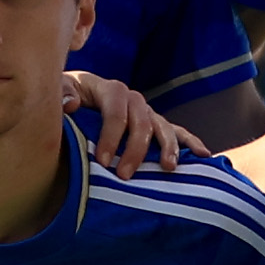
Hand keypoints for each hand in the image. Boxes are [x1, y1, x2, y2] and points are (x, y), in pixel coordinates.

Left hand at [63, 71, 195, 172]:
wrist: (72, 98)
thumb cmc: (64, 99)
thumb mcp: (59, 92)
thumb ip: (62, 94)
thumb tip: (72, 105)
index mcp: (109, 89)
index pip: (115, 110)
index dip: (110, 135)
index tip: (101, 161)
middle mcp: (132, 98)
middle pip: (141, 121)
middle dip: (135, 149)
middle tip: (125, 175)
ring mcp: (146, 111)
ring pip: (163, 126)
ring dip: (167, 147)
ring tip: (168, 167)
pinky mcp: (154, 123)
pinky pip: (176, 131)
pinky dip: (190, 142)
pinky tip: (204, 155)